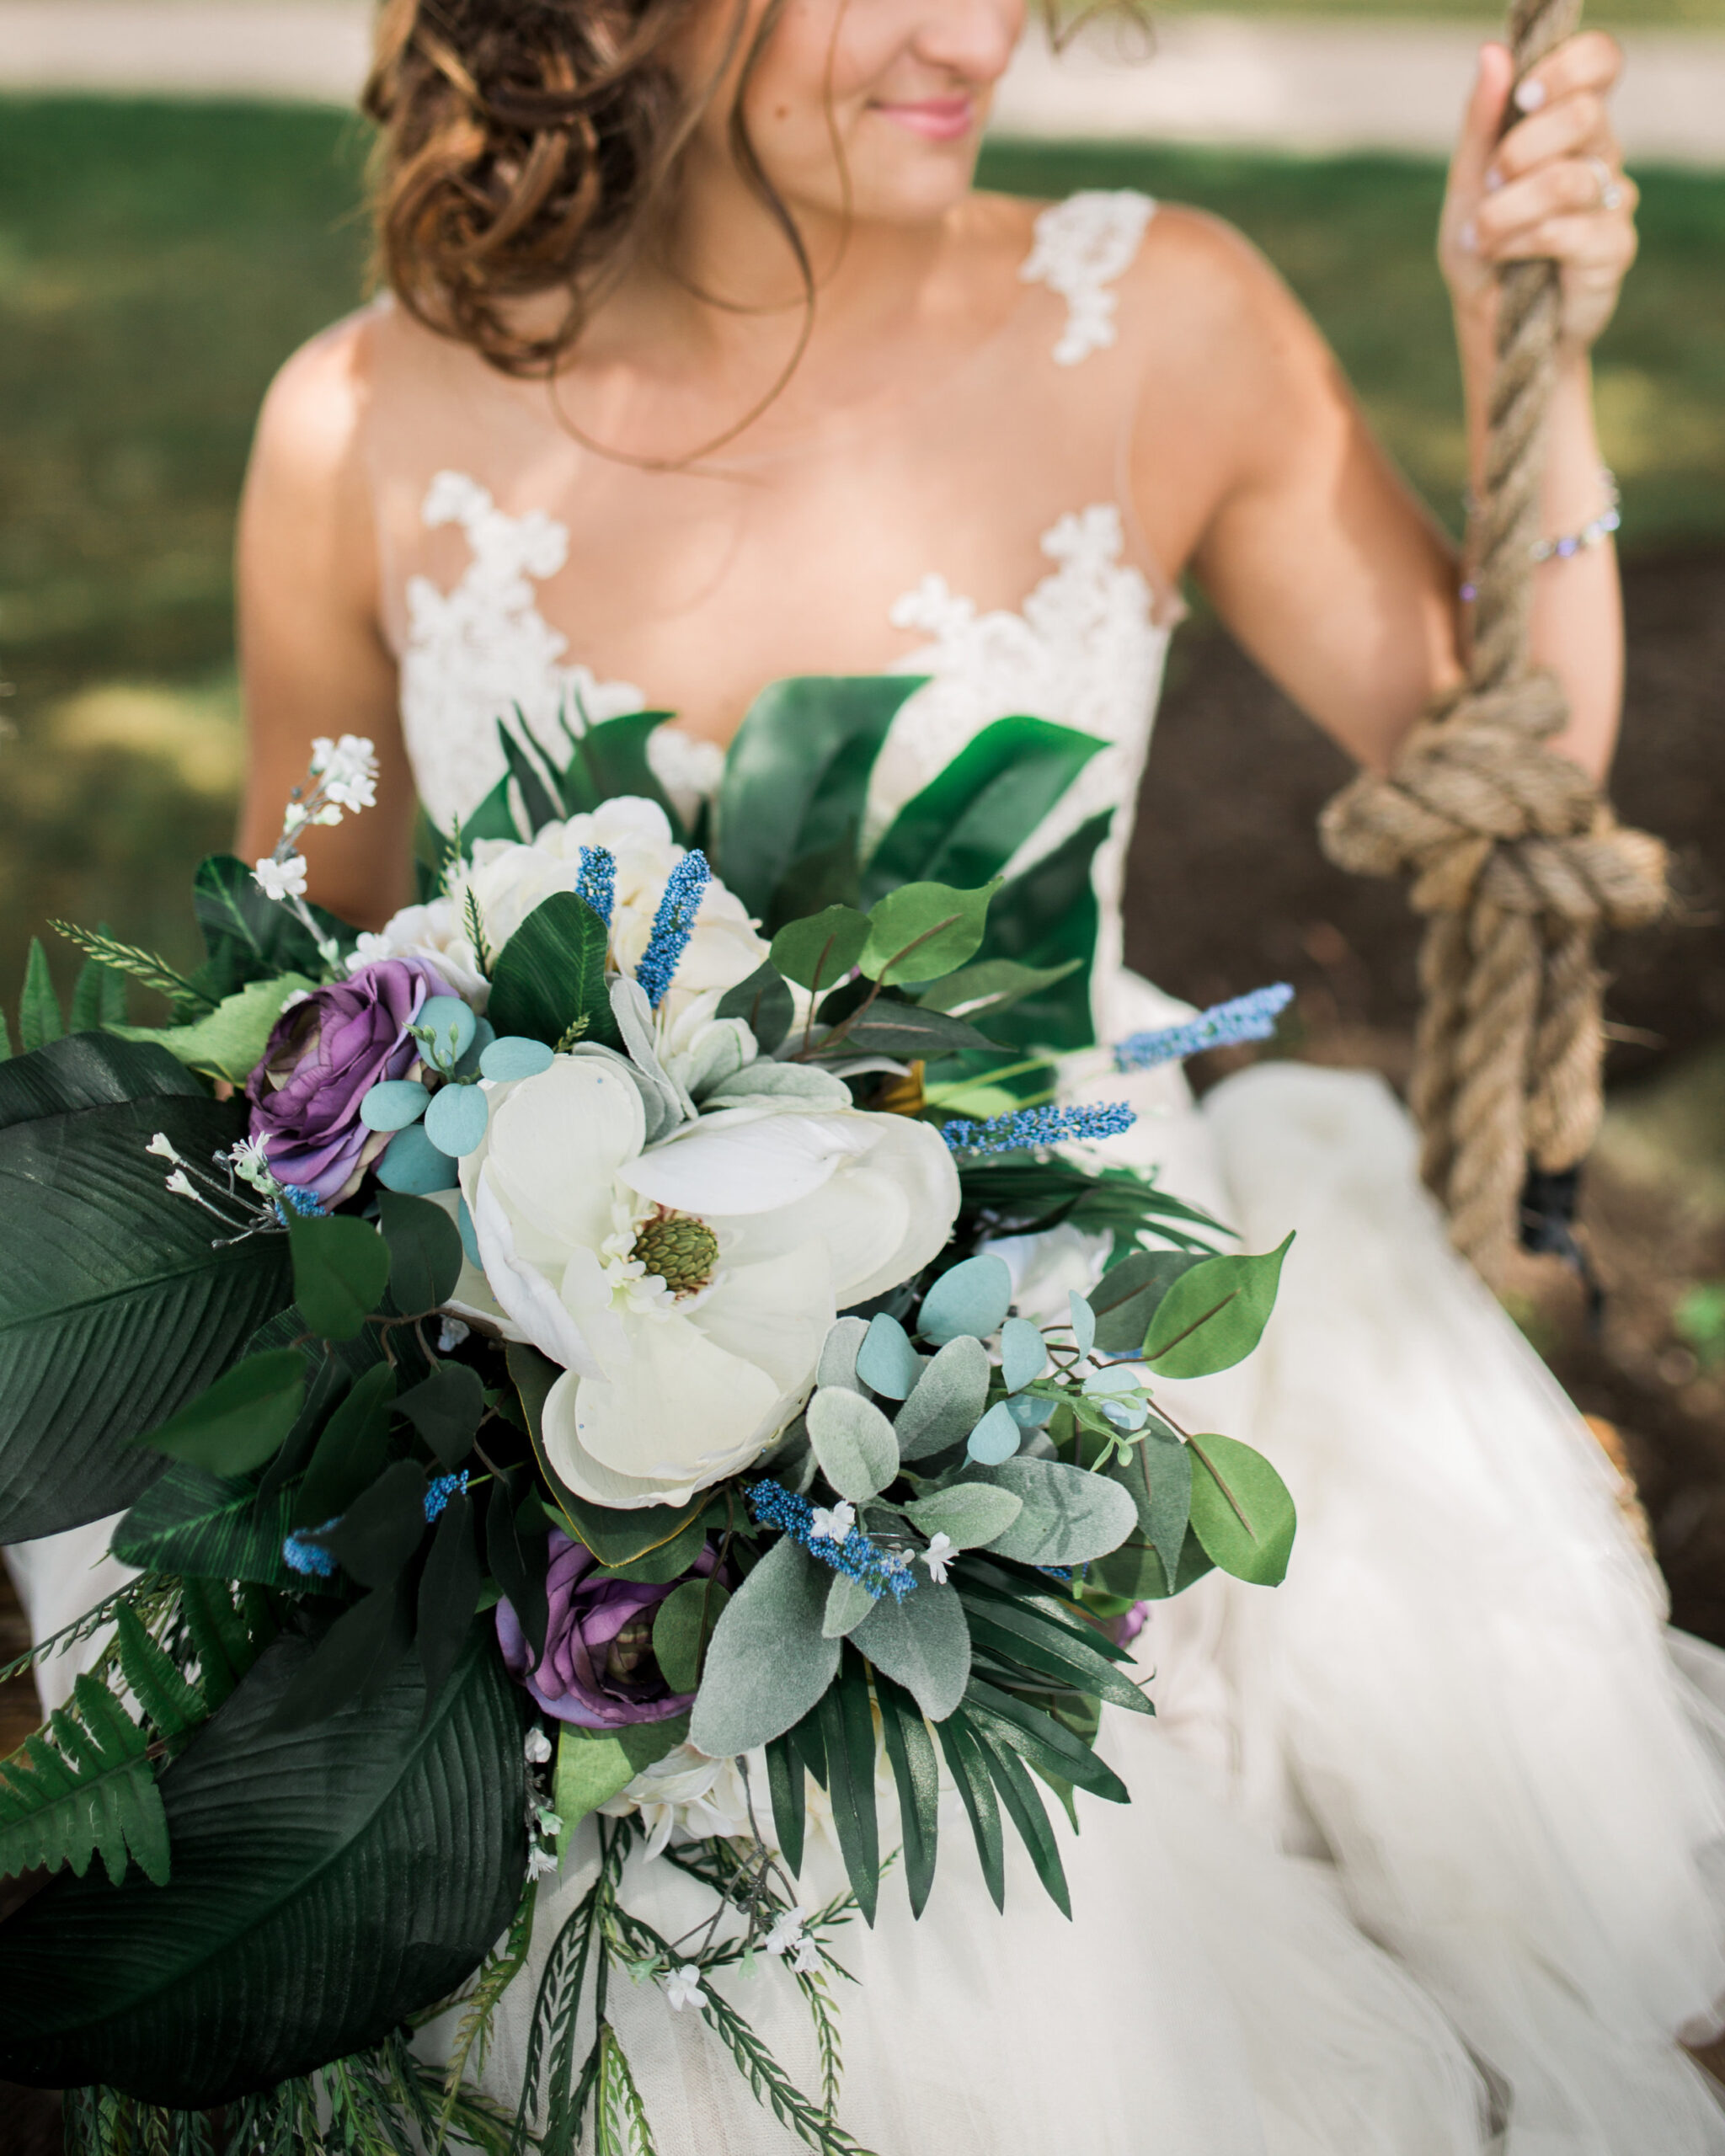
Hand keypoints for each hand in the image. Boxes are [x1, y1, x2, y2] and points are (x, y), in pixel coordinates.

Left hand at [1440, 34, 1637, 355]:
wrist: (1491, 325)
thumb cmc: (1482, 248)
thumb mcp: (1467, 183)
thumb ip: (1481, 121)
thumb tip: (1492, 51)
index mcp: (1568, 124)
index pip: (1600, 61)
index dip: (1568, 67)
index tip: (1523, 99)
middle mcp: (1600, 153)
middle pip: (1584, 115)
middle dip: (1519, 151)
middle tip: (1490, 184)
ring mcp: (1613, 200)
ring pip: (1569, 180)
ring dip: (1508, 210)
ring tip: (1483, 235)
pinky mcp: (1613, 250)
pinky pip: (1570, 231)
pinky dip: (1523, 242)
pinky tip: (1504, 255)